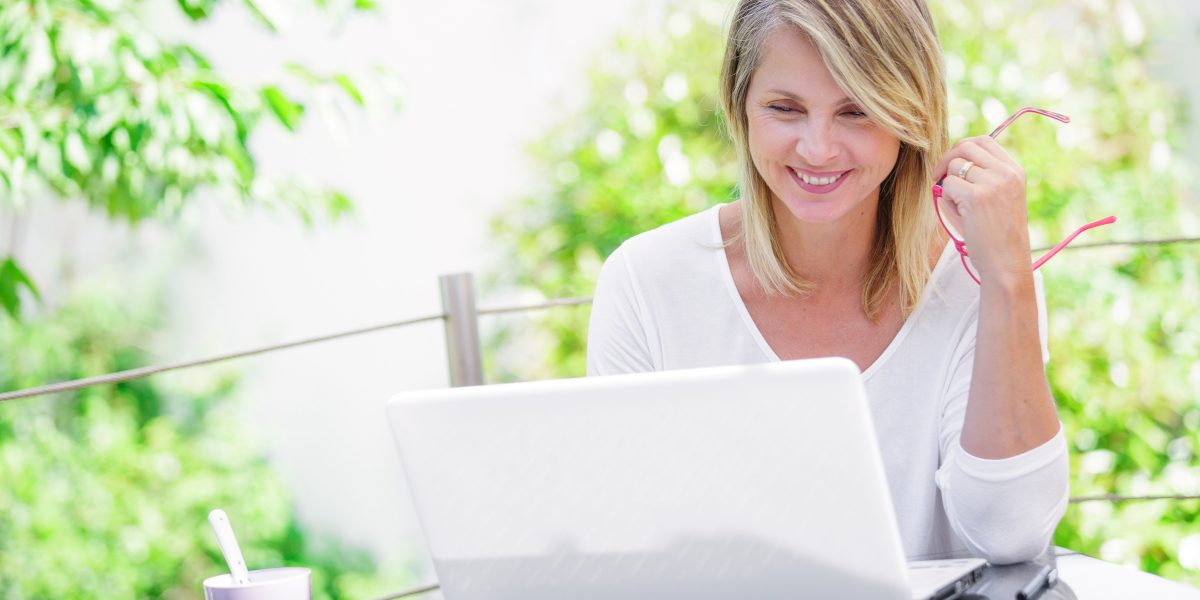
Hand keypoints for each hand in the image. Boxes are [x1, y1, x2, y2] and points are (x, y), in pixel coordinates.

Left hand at [933, 135, 1033, 283]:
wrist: (1006, 262)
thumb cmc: (997, 234)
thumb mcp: (1000, 198)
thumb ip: (983, 176)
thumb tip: (949, 160)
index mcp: (1014, 170)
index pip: (984, 140)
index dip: (962, 149)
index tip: (952, 165)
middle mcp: (1006, 173)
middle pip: (966, 146)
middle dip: (947, 159)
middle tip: (938, 177)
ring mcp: (992, 183)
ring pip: (955, 166)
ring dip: (948, 184)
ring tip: (958, 205)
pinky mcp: (976, 196)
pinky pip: (947, 185)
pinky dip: (946, 199)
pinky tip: (959, 214)